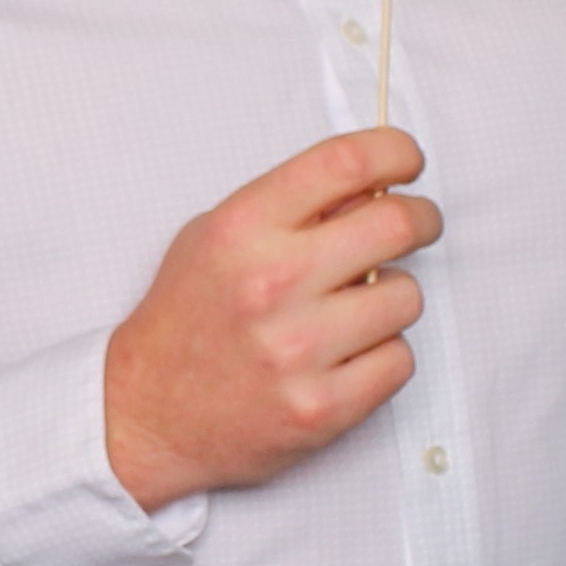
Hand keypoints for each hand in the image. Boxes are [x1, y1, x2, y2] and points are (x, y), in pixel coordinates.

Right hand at [100, 130, 441, 512]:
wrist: (145, 414)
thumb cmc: (187, 320)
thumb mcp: (216, 238)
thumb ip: (289, 208)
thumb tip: (375, 186)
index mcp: (243, 230)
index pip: (344, 163)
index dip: (394, 151)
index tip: (407, 161)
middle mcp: (271, 284)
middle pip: (395, 223)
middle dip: (420, 219)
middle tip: (415, 225)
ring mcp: (297, 351)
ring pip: (407, 297)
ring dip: (393, 298)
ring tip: (354, 310)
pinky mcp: (321, 408)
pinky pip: (399, 361)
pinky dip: (383, 356)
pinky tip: (347, 356)